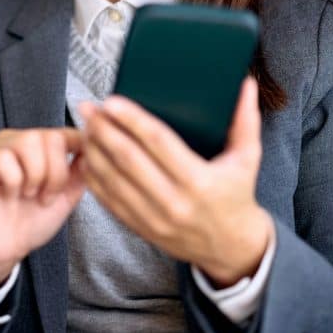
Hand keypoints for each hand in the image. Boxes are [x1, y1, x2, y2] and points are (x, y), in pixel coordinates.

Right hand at [0, 127, 84, 307]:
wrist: (3, 251)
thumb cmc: (31, 222)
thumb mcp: (65, 196)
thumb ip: (80, 172)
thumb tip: (93, 147)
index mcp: (36, 146)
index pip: (64, 132)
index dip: (77, 151)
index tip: (80, 174)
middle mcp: (14, 140)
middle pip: (49, 136)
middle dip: (56, 173)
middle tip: (45, 197)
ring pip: (28, 142)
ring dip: (35, 176)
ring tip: (28, 195)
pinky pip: (4, 159)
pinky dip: (13, 182)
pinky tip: (8, 195)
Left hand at [79, 77, 273, 286]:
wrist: (232, 248)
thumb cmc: (237, 196)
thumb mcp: (248, 159)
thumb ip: (246, 120)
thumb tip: (247, 84)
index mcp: (199, 181)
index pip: (158, 142)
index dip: (132, 119)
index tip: (112, 101)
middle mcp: (174, 202)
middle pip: (128, 159)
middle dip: (104, 129)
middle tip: (89, 108)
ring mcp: (154, 218)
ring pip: (113, 180)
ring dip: (94, 150)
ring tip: (84, 126)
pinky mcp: (141, 228)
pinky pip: (109, 201)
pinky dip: (94, 177)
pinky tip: (86, 156)